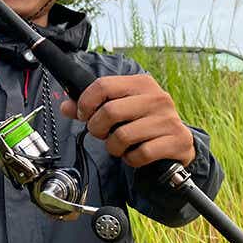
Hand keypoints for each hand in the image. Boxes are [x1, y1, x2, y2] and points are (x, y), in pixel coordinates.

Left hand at [60, 75, 195, 167]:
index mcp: (141, 83)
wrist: (177, 141)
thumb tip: (65, 107)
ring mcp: (169, 120)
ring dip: (113, 147)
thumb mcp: (119, 107)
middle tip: (102, 134)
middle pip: (110, 111)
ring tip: (119, 145)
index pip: (103, 85)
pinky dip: (131, 159)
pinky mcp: (177, 141)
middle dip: (97, 128)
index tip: (84, 115)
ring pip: (123, 136)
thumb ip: (91, 106)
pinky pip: (141, 154)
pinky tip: (134, 154)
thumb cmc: (141, 121)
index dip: (86, 103)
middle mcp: (157, 98)